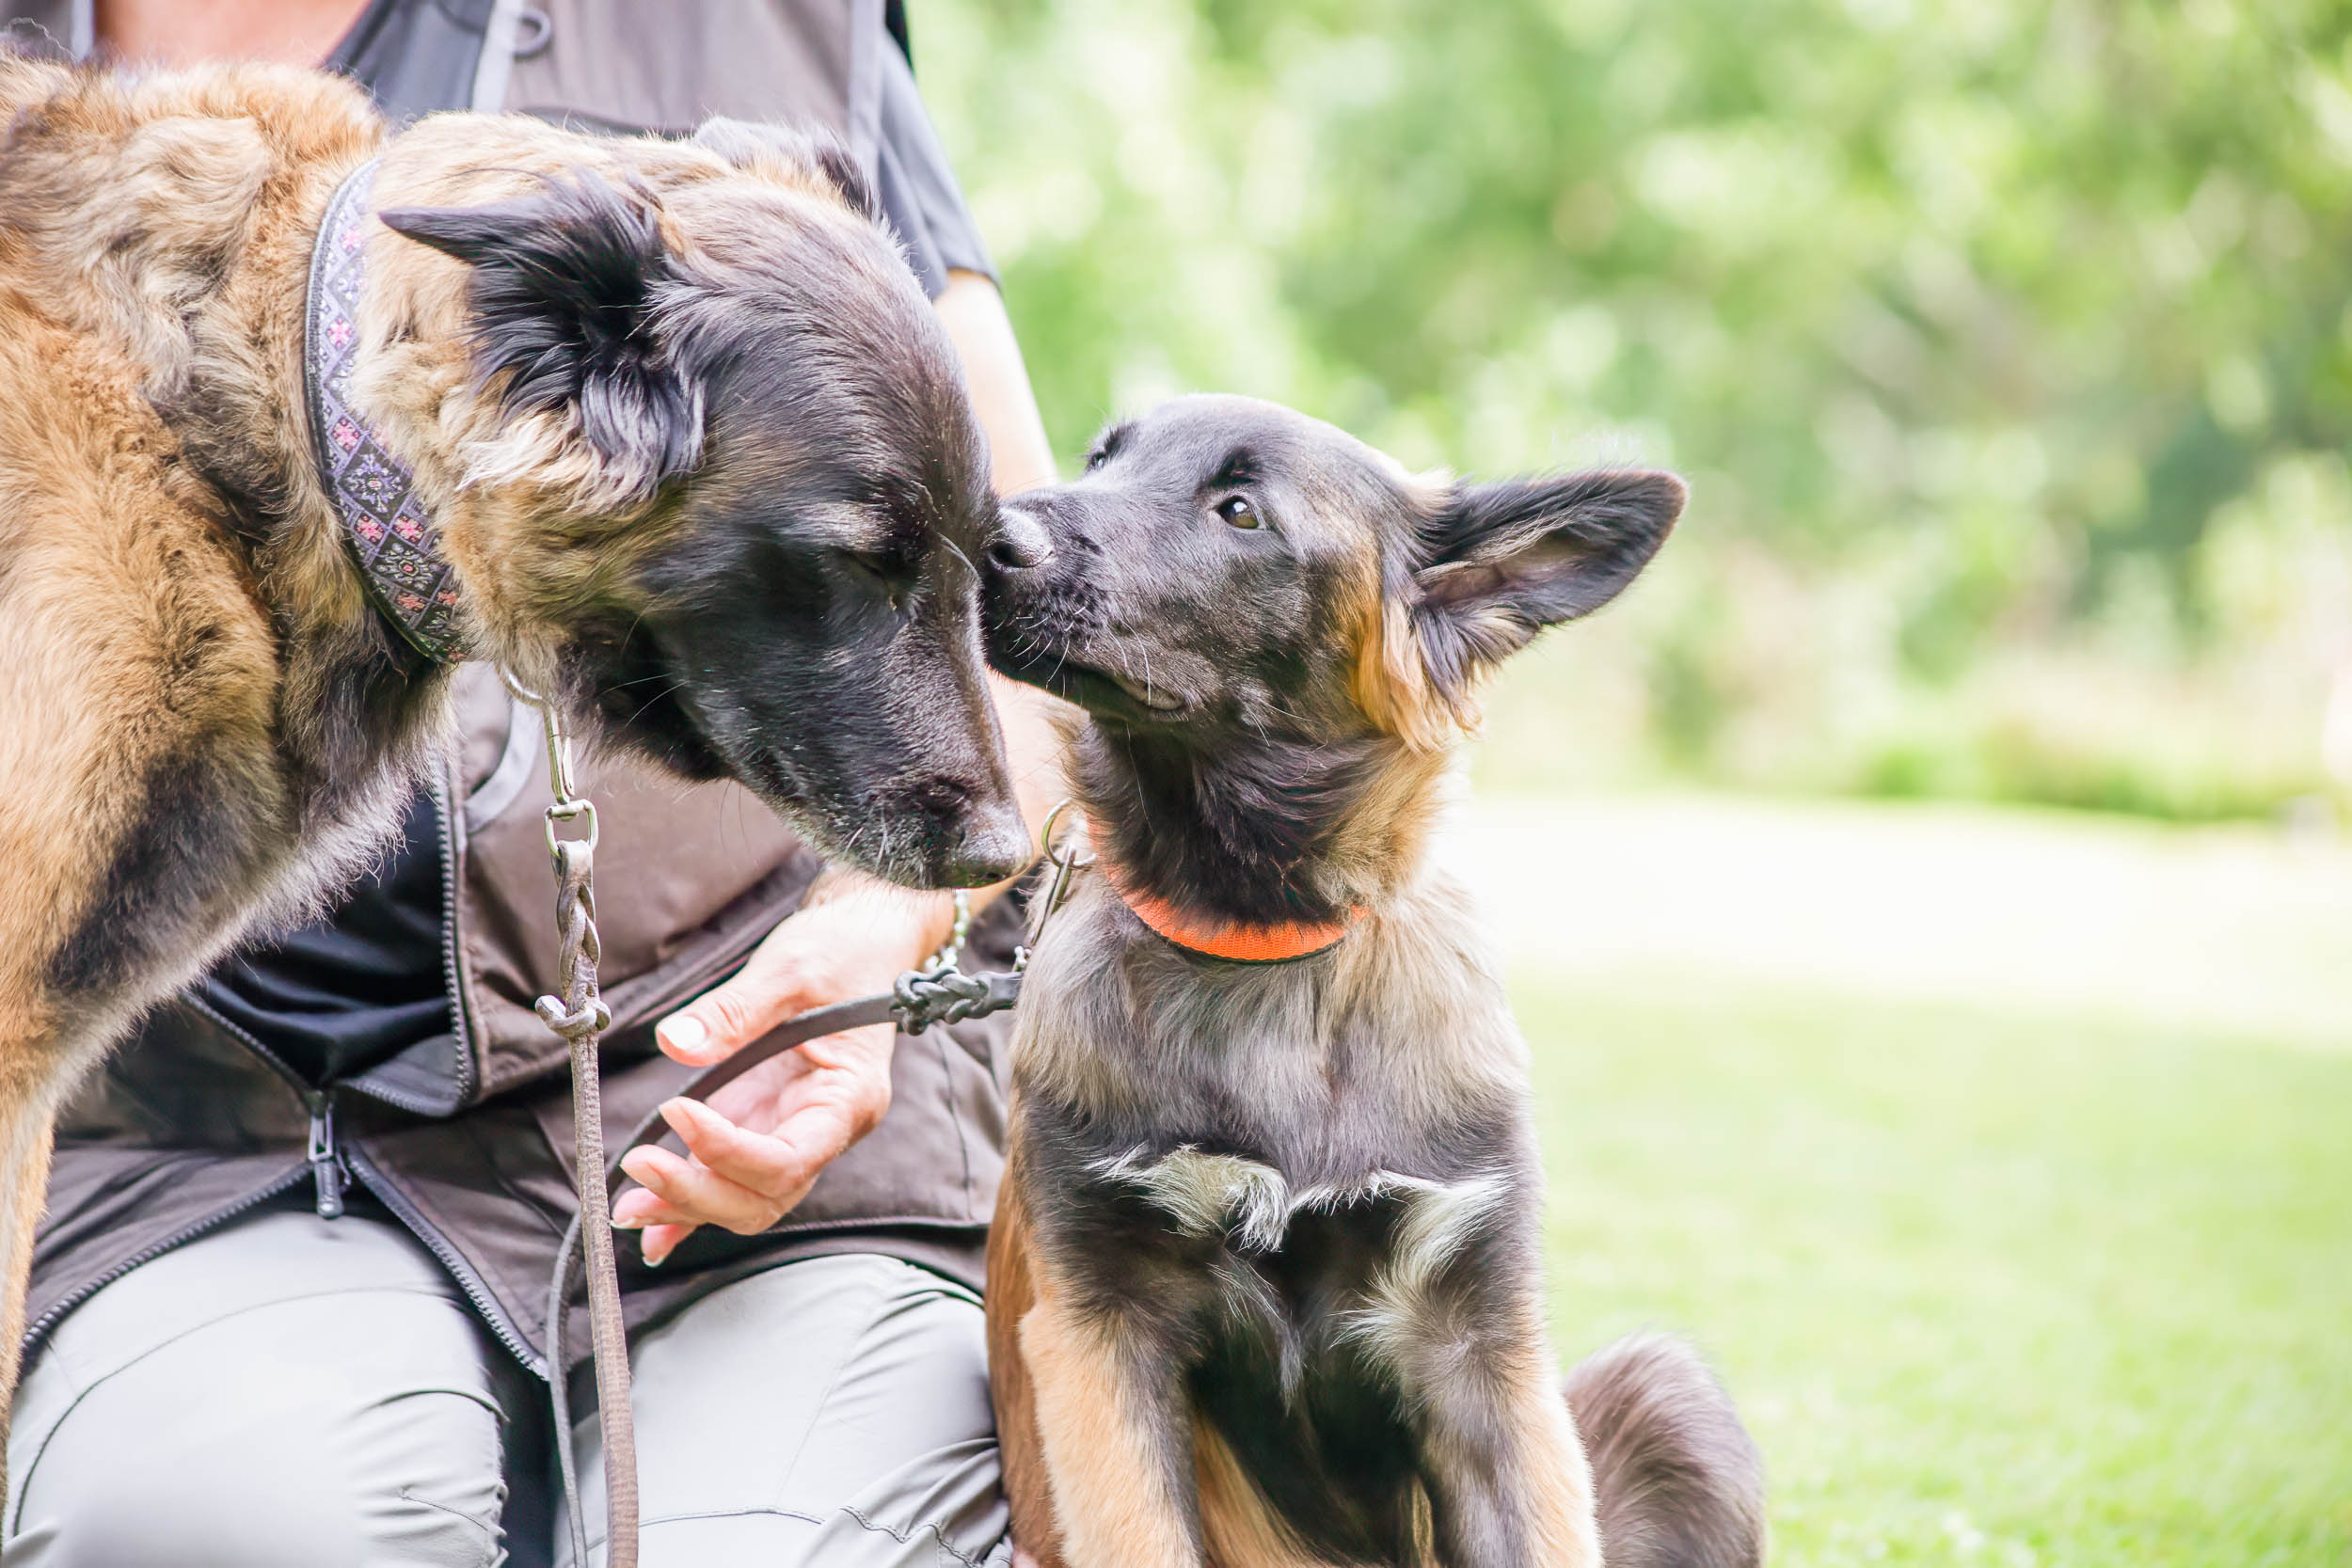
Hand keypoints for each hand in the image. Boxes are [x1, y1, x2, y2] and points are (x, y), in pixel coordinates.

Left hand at [610, 879, 948, 1264]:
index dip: (728, 1149)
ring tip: (628, 1205)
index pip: (789, 1157)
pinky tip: (654, 1231)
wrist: (863, 944)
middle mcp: (826, 1131)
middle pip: (766, 1195)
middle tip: (639, 1167)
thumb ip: (734, 1011)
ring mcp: (797, 1135)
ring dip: (687, 1207)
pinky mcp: (769, 1129)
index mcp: (849, 1098)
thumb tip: (674, 1042)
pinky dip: (693, 1211)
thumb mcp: (789, 970)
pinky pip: (734, 1184)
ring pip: (747, 1200)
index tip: (676, 1111)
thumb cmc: (842, 954)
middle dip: (699, 1193)